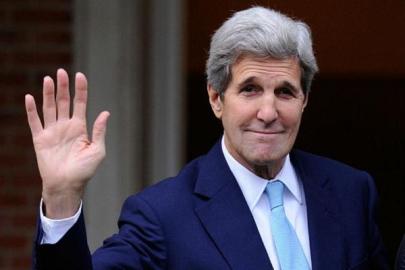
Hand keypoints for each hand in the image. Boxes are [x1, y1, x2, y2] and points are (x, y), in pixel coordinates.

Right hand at [25, 69, 109, 218]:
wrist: (67, 185)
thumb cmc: (84, 170)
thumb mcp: (97, 150)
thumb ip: (99, 131)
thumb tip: (105, 113)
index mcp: (80, 128)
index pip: (80, 103)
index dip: (80, 90)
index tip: (80, 75)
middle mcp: (66, 126)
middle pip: (64, 102)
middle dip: (63, 87)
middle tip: (61, 72)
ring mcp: (52, 131)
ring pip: (49, 108)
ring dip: (48, 94)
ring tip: (48, 79)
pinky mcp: (40, 139)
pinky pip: (34, 122)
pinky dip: (31, 110)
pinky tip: (30, 97)